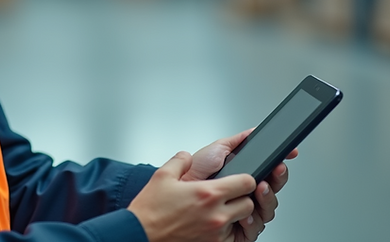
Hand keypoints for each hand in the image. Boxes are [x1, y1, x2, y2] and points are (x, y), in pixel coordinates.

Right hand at [128, 151, 256, 241]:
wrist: (139, 234)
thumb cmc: (150, 210)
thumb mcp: (163, 175)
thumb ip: (180, 160)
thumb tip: (186, 156)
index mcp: (209, 193)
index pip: (247, 182)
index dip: (245, 179)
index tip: (238, 179)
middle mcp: (216, 215)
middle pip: (249, 204)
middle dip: (242, 198)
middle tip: (228, 196)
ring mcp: (215, 233)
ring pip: (241, 222)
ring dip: (234, 215)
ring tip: (217, 210)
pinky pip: (230, 237)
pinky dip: (225, 230)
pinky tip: (211, 224)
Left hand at [182, 130, 297, 241]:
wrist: (175, 192)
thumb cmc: (192, 174)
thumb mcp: (217, 150)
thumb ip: (238, 140)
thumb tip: (256, 131)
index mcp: (244, 178)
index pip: (270, 175)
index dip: (277, 169)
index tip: (280, 161)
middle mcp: (246, 196)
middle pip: (272, 192)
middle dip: (277, 182)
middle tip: (273, 173)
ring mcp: (243, 214)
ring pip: (267, 211)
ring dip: (267, 199)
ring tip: (259, 189)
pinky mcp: (238, 232)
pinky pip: (254, 230)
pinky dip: (252, 222)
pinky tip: (246, 214)